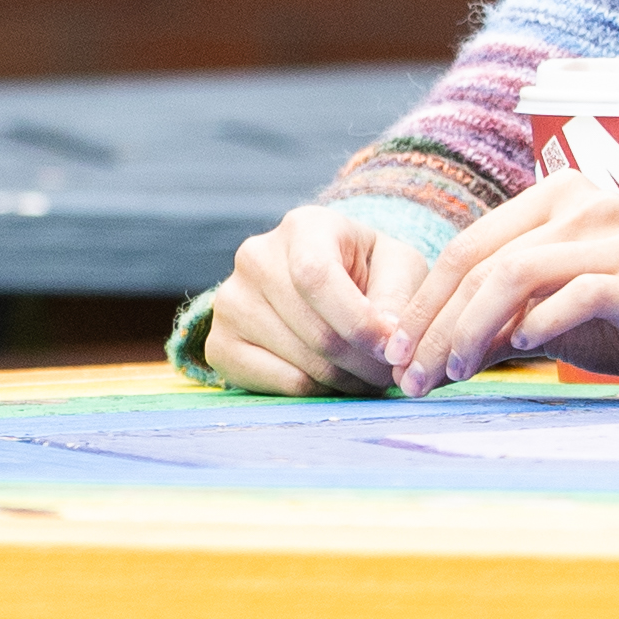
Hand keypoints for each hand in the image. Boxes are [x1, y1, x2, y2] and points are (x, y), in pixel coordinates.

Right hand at [193, 201, 433, 397]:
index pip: (315, 277)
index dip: (357, 322)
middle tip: (390, 374)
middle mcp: (255, 258)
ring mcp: (230, 301)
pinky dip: (315, 392)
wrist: (321, 284)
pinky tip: (334, 381)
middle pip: (313, 329)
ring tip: (367, 376)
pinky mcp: (219, 343)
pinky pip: (276, 384)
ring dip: (345, 381)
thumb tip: (388, 341)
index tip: (392, 349)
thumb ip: (399, 297)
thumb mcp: (398, 267)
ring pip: (298, 361)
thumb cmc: (368, 271)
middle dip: (362, 362)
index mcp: (302, 227)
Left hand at [384, 173, 618, 395]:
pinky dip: (539, 323)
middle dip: (438, 324)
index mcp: (554, 196)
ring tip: (455, 372)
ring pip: (518, 275)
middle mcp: (584, 202)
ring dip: (474, 329)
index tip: (398, 352)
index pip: (468, 246)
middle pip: (484, 263)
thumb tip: (421, 358)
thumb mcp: (545, 311)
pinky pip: (576, 294)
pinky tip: (520, 351)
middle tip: (413, 376)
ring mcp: (615, 236)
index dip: (425, 301)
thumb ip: (491, 322)